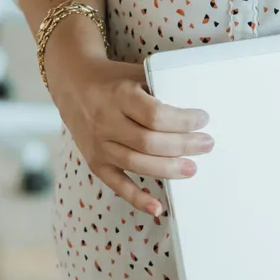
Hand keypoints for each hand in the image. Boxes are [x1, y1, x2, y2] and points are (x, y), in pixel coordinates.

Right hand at [48, 52, 213, 215]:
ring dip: (168, 169)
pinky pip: (117, 185)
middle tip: (206, 144)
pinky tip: (158, 207)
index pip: (155, 115)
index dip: (182, 121)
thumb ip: (159, 86)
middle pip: (149, 142)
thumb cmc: (112, 78)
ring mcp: (99, 145)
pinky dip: (137, 198)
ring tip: (192, 168)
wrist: (73, 84)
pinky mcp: (95, 162)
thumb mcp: (134, 72)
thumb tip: (193, 108)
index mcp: (120, 95)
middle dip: (182, 146)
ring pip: (136, 163)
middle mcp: (107, 121)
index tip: (203, 119)